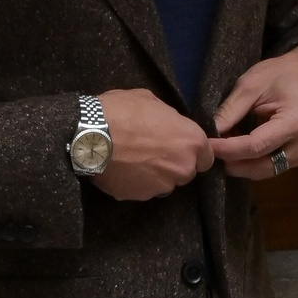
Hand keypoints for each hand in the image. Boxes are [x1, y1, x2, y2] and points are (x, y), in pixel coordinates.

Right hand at [91, 86, 213, 198]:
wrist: (90, 135)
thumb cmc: (122, 111)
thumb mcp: (150, 101)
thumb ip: (168, 118)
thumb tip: (167, 125)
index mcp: (192, 142)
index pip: (206, 157)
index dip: (192, 151)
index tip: (179, 146)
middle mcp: (183, 168)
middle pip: (186, 171)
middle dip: (173, 163)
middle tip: (151, 151)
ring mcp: (162, 185)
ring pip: (164, 183)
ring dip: (155, 175)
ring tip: (133, 161)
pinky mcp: (140, 197)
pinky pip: (143, 190)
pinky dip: (135, 183)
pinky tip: (121, 169)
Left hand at [211, 45, 297, 179]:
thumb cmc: (285, 73)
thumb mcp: (254, 83)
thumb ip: (231, 109)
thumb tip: (210, 131)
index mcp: (296, 123)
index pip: (256, 146)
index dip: (228, 149)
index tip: (207, 145)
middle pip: (261, 166)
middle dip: (232, 162)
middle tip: (210, 151)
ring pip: (265, 171)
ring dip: (241, 164)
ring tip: (223, 149)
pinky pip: (272, 167)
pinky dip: (253, 162)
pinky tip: (238, 150)